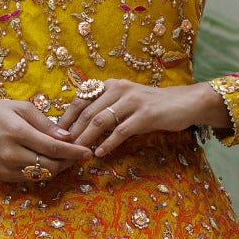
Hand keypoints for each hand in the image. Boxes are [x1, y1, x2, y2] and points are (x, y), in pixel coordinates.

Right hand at [0, 97, 91, 181]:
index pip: (53, 148)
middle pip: (51, 166)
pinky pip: (30, 178)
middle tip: (78, 153)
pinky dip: (42, 171)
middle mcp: (12, 154)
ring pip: (42, 175)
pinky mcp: (3, 176)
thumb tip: (66, 137)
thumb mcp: (20, 107)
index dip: (74, 151)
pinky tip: (47, 161)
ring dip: (58, 168)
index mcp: (17, 133)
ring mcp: (6, 168)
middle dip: (68, 162)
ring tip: (65, 157)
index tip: (88, 151)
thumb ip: (44, 123)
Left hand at [62, 77, 227, 156]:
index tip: (55, 135)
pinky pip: (122, 130)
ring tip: (77, 153)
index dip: (66, 118)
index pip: (80, 100)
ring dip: (86, 138)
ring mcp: (133, 101)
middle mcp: (119, 89)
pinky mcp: (146, 114)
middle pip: (88, 112)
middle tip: (61, 149)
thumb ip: (105, 110)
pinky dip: (109, 143)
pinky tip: (100, 153)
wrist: (184, 103)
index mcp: (111, 85)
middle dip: (72, 132)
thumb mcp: (125, 103)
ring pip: (101, 121)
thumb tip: (78, 129)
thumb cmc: (150, 106)